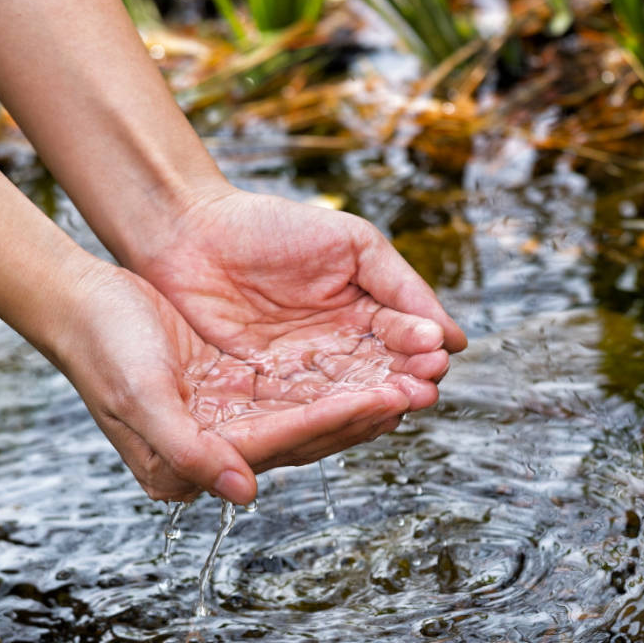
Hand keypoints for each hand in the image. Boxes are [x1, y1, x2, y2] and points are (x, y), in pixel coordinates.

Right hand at [55, 260, 411, 502]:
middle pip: (302, 437)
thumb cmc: (102, 349)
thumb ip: (190, 451)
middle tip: (419, 391)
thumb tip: (247, 494)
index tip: (385, 399)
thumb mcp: (141, 397)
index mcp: (186, 467)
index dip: (333, 422)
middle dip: (362, 414)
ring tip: (410, 380)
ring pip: (306, 415)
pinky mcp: (231, 392)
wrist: (80, 302)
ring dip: (358, 398)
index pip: (277, 446)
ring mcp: (224, 422)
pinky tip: (373, 366)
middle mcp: (211, 454)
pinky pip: (294, 391)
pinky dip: (334, 380)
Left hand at [130, 187, 468, 416]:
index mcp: (366, 311)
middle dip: (405, 382)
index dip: (421, 350)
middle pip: (381, 374)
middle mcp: (339, 346)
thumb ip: (400, 285)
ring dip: (373, 403)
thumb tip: (453, 336)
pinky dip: (326, 415)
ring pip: (347, 396)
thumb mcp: (351, 244)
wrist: (190, 233)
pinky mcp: (264, 389)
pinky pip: (302, 408)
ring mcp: (302, 370)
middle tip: (423, 389)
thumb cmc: (270, 227)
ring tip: (397, 404)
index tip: (436, 356)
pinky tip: (348, 415)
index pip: (404, 339)